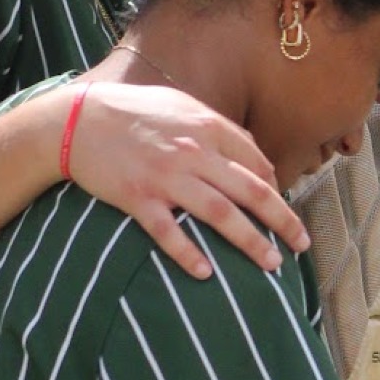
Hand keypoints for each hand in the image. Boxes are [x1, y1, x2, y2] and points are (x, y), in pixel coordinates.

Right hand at [66, 82, 309, 275]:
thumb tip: (252, 153)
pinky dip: (187, 253)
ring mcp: (165, 176)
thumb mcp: (181, 106)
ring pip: (220, 213)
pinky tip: (207, 273)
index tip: (284, 211)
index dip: (276, 189)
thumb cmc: (133, 111)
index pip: (256, 163)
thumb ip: (217, 128)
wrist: (78, 119)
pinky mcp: (137, 197)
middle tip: (302, 245)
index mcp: (207, 127)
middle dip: (282, 220)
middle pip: (250, 191)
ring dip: (250, 241)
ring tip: (272, 264)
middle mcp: (193, 152)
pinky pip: (167, 231)